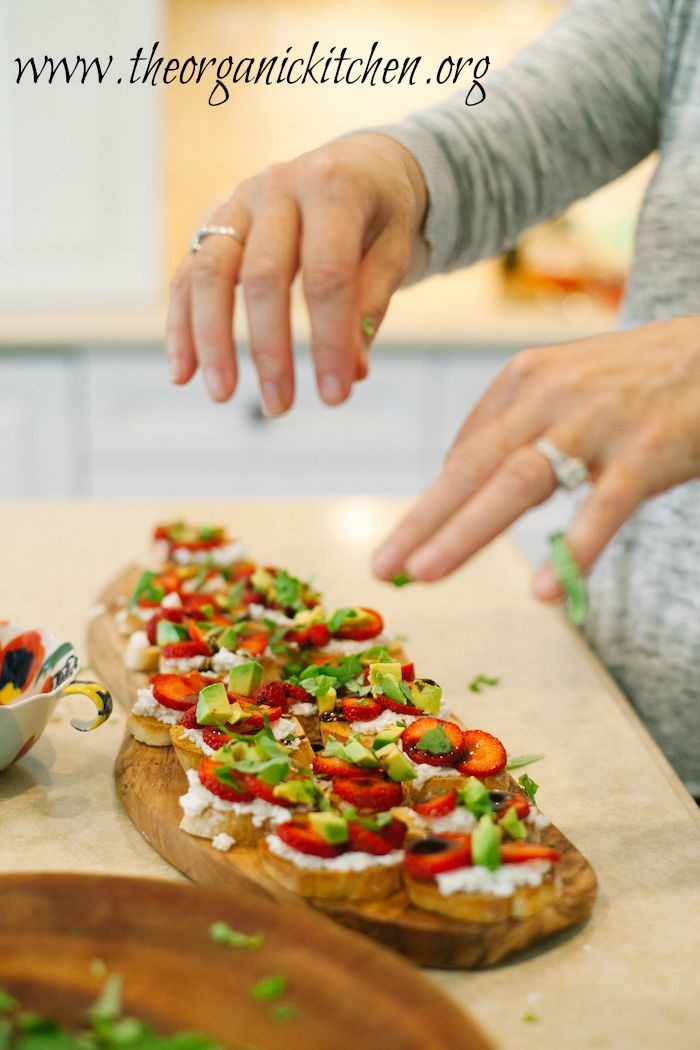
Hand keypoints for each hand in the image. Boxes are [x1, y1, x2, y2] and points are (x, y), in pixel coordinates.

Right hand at [166, 133, 427, 413]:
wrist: (357, 164)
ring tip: (221, 395)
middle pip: (263, 276)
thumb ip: (371, 305)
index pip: (327, 275)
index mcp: (333, 188)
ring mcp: (238, 203)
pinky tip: (183, 373)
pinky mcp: (214, 224)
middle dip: (270, 350)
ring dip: (212, 341)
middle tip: (280, 407)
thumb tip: (351, 372)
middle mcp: (278, 188)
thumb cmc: (380, 215)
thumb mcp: (394, 250)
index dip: (330, 340)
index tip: (335, 396)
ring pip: (210, 274)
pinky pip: (188, 276)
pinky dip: (181, 326)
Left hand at [372, 316, 699, 601]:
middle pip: (472, 467)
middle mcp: (549, 396)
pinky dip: (574, 550)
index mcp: (522, 380)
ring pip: (518, 482)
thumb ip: (512, 422)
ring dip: (466, 531)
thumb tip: (457, 469)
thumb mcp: (564, 382)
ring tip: (426, 573)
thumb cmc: (636, 376)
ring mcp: (596, 423)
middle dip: (422, 520)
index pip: (464, 452)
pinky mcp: (647, 450)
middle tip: (383, 566)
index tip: (403, 546)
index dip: (430, 505)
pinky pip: (603, 507)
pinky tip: (545, 591)